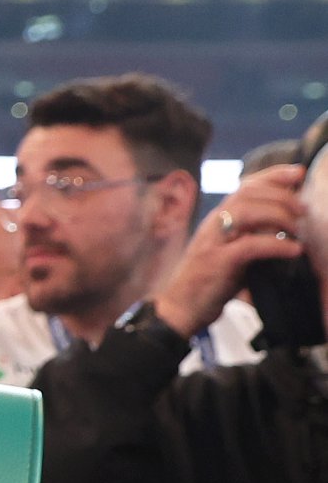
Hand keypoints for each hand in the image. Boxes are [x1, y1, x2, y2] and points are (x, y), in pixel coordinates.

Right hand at [151, 163, 306, 338]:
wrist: (179, 309)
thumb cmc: (208, 283)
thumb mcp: (232, 253)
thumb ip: (252, 236)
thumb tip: (286, 227)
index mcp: (217, 220)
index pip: (245, 186)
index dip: (273, 175)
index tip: (298, 173)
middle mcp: (213, 225)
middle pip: (247, 193)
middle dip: (281, 194)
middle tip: (304, 208)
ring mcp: (213, 242)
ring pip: (246, 212)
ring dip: (279, 215)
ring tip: (298, 227)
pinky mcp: (217, 262)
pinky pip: (250, 245)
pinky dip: (276, 245)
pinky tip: (293, 250)